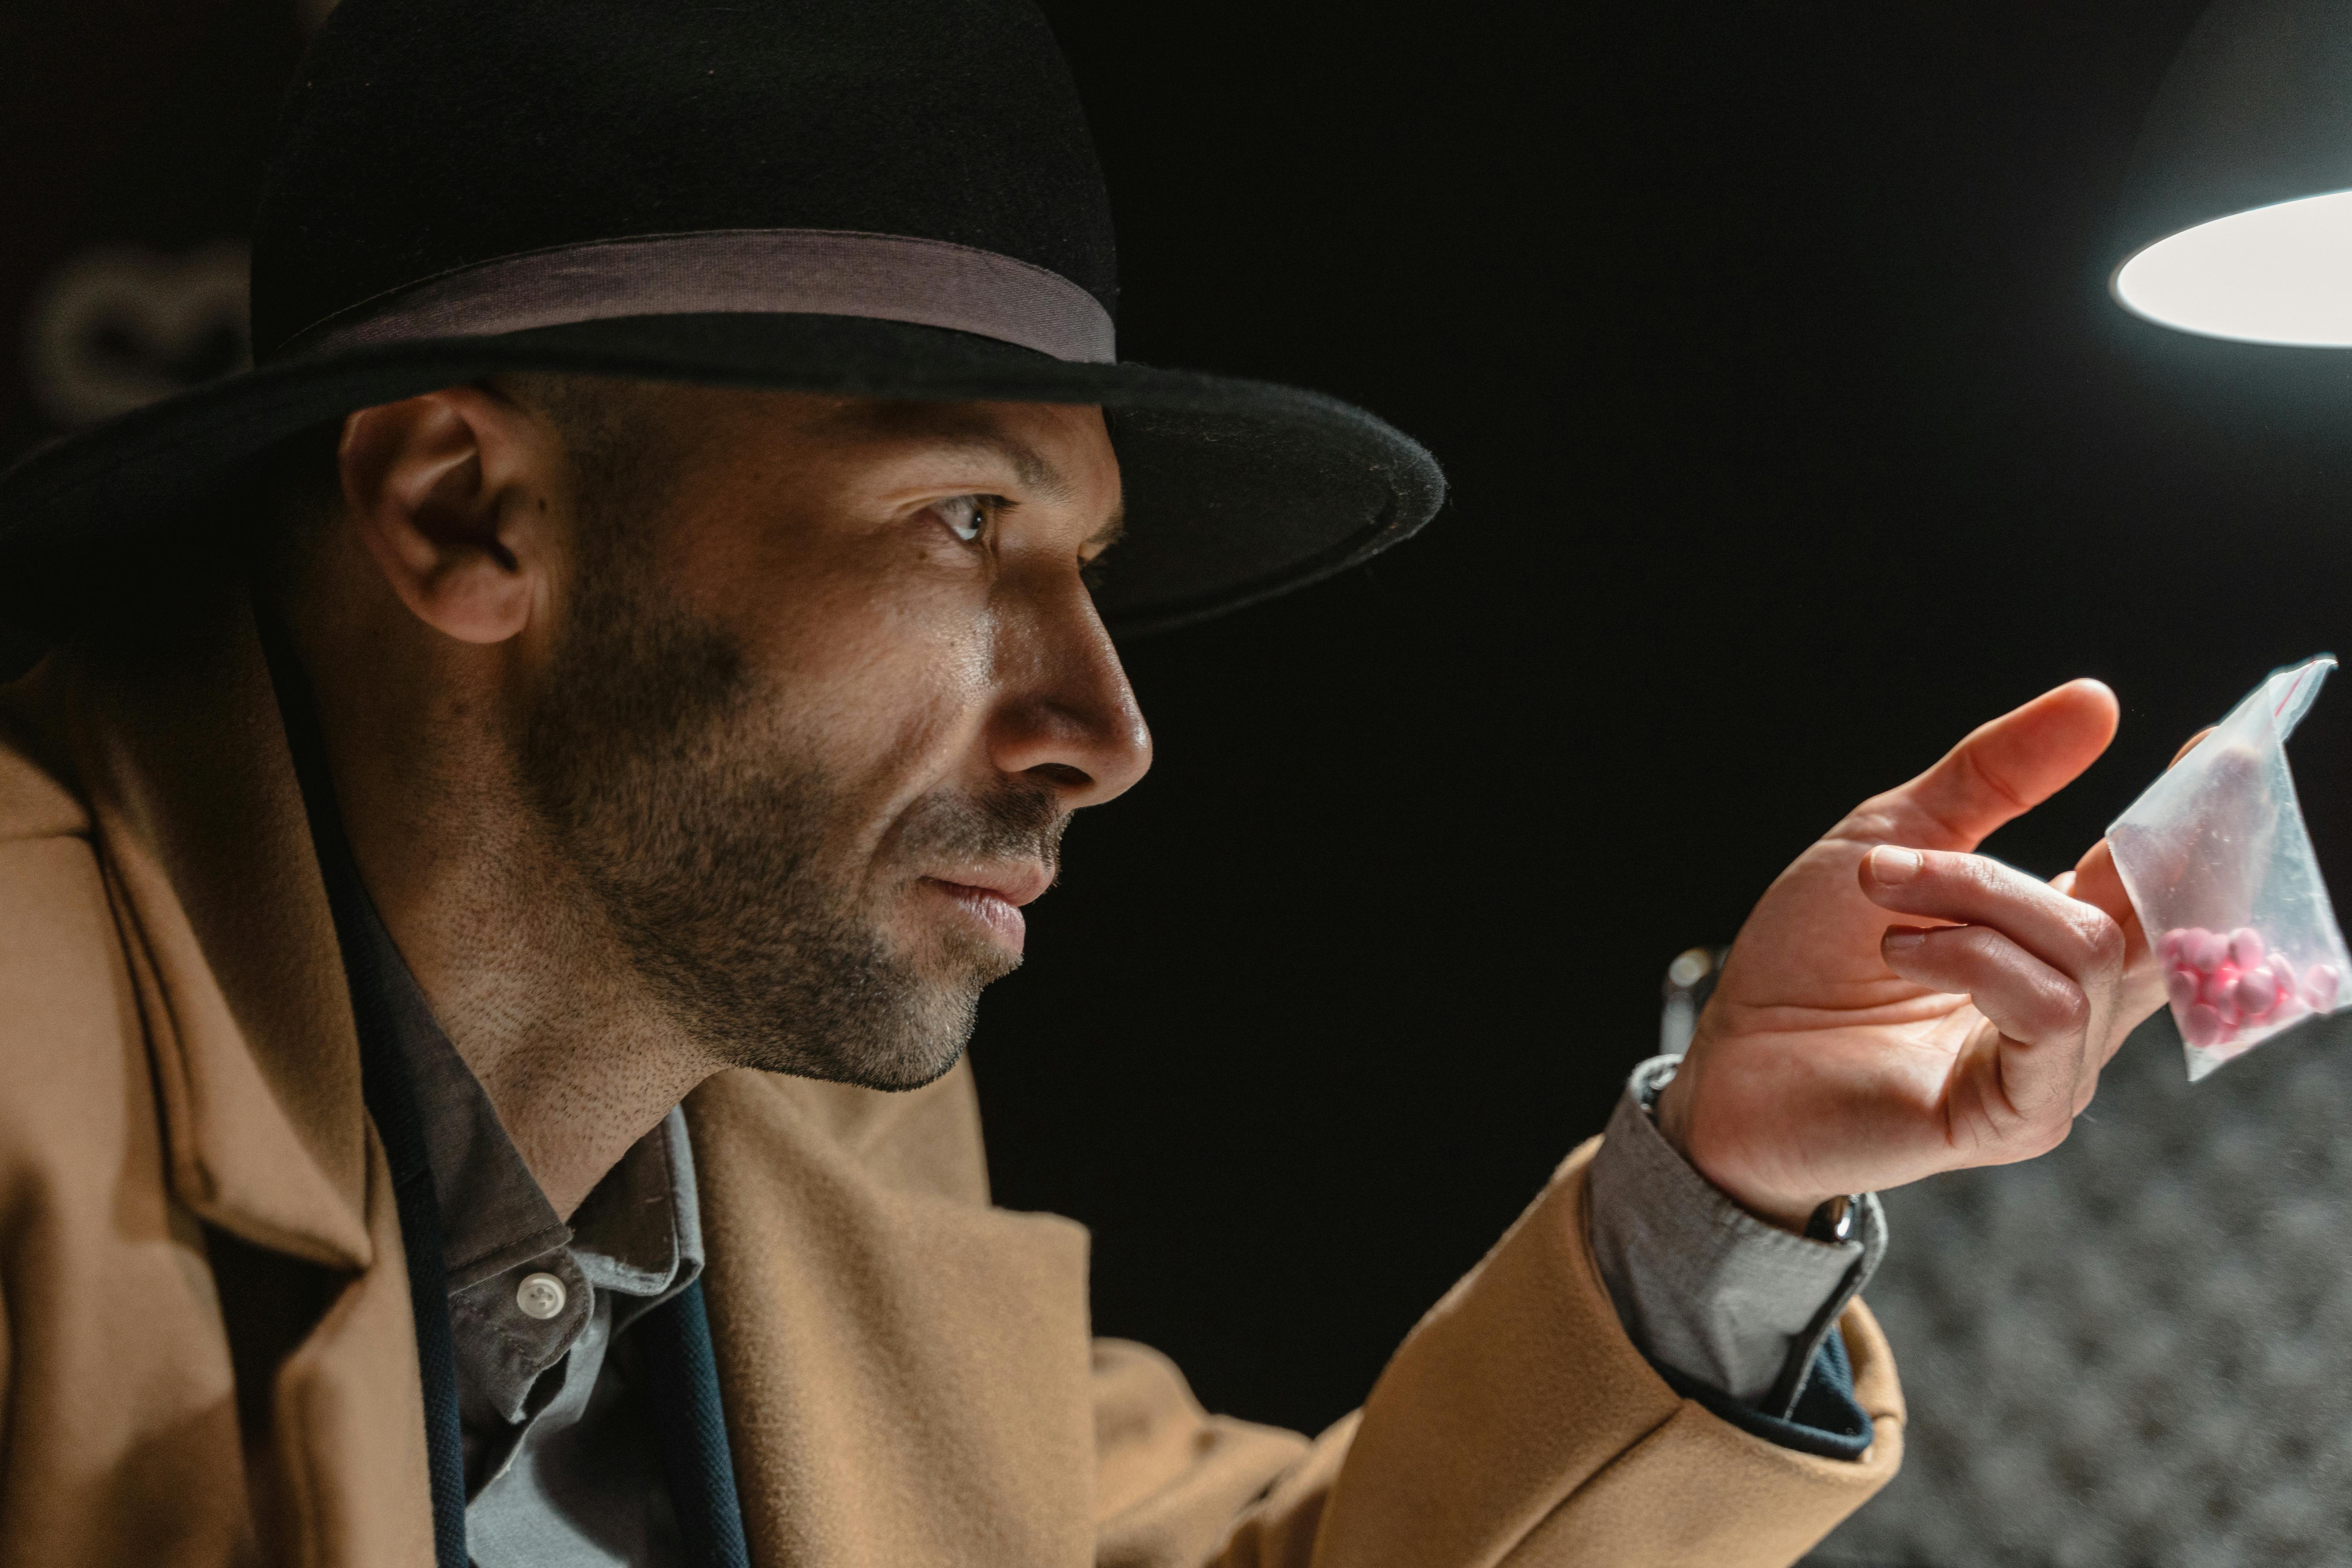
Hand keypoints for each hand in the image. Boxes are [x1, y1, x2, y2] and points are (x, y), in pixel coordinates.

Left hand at [1653, 680, 2172, 1229]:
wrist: (1733, 1052)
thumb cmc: (1809, 957)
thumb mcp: (1896, 835)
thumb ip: (1998, 775)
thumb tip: (2098, 701)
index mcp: (2052, 942)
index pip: (2157, 880)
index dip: (2192, 820)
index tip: (2216, 748)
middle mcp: (2073, 1008)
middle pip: (2139, 913)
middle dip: (2073, 849)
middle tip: (1946, 835)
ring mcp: (2053, 1069)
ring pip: (2084, 950)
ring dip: (1972, 897)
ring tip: (1883, 897)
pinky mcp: (2020, 1116)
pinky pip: (2048, 1016)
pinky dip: (1971, 959)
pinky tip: (1903, 950)